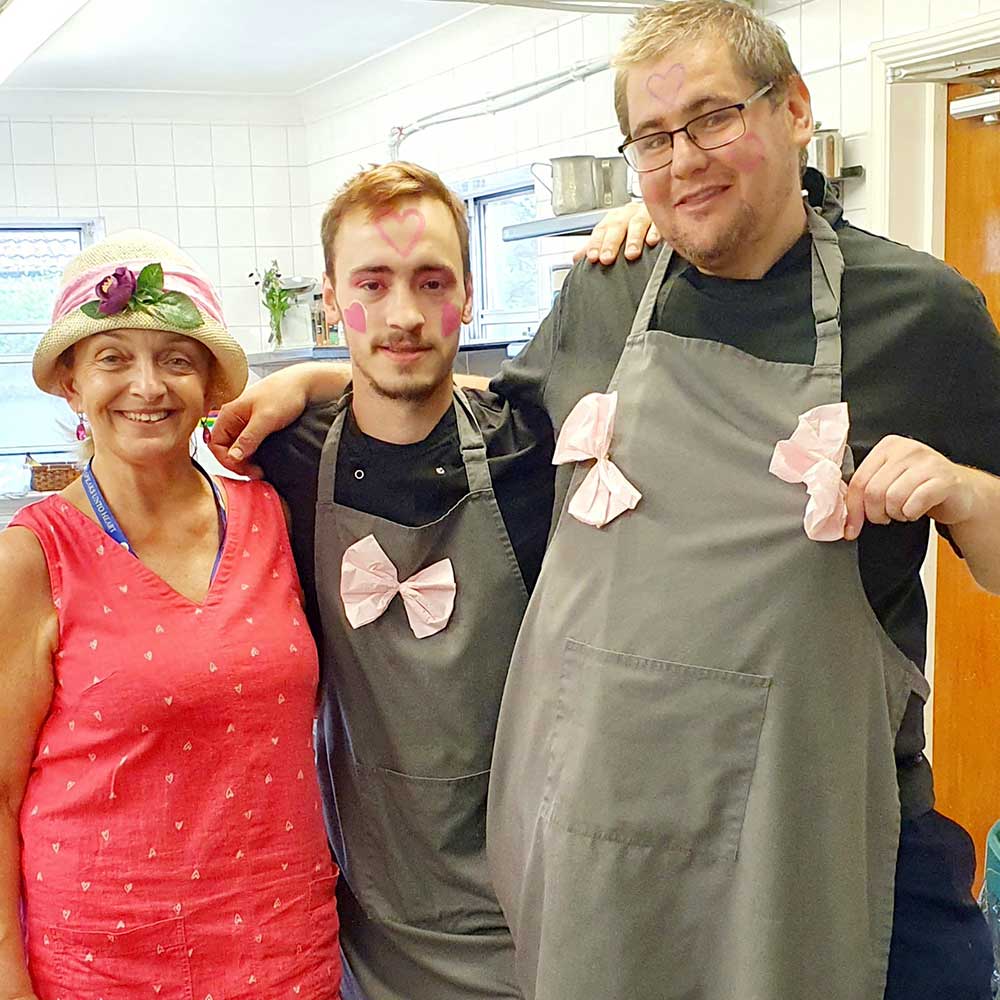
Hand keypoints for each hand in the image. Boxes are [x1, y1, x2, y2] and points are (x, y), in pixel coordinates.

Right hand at [208, 375, 308, 476]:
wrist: (305, 384)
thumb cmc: (285, 392)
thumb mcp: (265, 419)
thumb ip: (248, 438)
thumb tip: (233, 457)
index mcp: (229, 413)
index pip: (215, 444)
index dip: (226, 459)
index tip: (243, 469)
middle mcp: (235, 419)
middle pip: (226, 449)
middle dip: (237, 464)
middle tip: (255, 473)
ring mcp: (246, 423)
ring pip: (239, 449)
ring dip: (247, 462)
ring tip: (261, 470)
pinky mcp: (259, 427)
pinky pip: (250, 445)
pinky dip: (255, 456)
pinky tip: (265, 461)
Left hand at [573, 202, 660, 264]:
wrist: (659, 211)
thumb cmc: (633, 228)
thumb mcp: (613, 236)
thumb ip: (596, 246)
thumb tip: (576, 258)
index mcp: (613, 219)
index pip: (601, 230)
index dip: (595, 244)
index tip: (592, 257)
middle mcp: (627, 214)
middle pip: (617, 226)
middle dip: (611, 243)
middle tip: (607, 258)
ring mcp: (645, 214)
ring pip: (637, 224)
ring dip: (633, 239)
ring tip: (631, 254)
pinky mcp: (662, 217)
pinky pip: (659, 222)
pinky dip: (655, 231)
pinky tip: (652, 241)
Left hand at [845, 435, 975, 540]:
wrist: (961, 492)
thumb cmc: (920, 487)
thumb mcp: (890, 482)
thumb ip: (866, 491)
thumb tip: (845, 519)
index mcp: (888, 447)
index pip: (858, 481)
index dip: (853, 509)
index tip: (851, 529)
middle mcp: (907, 449)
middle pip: (873, 492)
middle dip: (876, 514)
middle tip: (886, 516)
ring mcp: (928, 462)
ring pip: (893, 498)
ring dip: (896, 514)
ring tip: (904, 511)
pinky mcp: (945, 479)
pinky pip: (915, 503)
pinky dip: (912, 513)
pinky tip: (916, 510)